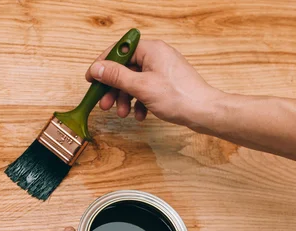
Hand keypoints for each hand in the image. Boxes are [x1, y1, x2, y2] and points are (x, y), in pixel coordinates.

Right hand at [86, 39, 223, 127]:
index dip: (102, 65)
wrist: (204, 112)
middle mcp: (156, 56)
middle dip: (114, 88)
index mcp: (151, 49)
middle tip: (104, 104)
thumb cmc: (178, 97)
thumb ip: (116, 76)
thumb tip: (97, 68)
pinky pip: (145, 90)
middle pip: (125, 68)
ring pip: (134, 81)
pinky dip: (139, 102)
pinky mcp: (166, 84)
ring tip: (122, 113)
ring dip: (125, 98)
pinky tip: (140, 115)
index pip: (119, 50)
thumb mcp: (141, 86)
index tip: (91, 79)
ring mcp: (162, 70)